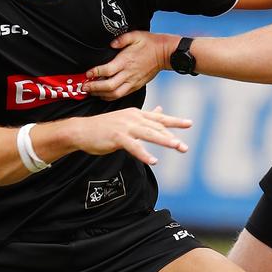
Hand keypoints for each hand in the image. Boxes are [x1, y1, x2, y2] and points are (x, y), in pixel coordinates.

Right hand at [72, 106, 190, 164]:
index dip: (174, 121)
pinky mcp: (117, 137)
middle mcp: (133, 118)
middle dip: (172, 137)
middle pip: (157, 127)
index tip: (189, 123)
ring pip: (149, 134)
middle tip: (184, 147)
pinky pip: (133, 146)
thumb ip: (144, 117)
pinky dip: (144, 154)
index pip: (159, 118)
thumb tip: (160, 110)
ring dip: (163, 141)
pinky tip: (153, 161)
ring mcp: (125, 127)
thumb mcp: (126, 119)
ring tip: (176, 147)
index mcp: (136, 114)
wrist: (82, 130)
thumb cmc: (104, 127)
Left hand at [84, 31, 179, 99]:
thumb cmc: (150, 43)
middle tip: (84, 87)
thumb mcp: (135, 35)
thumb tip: (110, 44)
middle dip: (95, 88)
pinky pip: (122, 95)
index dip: (95, 73)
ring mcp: (133, 82)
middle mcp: (128, 74)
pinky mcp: (136, 86)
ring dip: (101, 95)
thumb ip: (121, 39)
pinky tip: (104, 95)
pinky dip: (111, 97)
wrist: (165, 54)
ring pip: (115, 94)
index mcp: (126, 61)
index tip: (87, 74)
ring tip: (92, 92)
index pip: (107, 70)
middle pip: (109, 86)